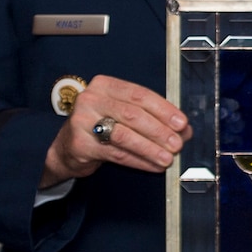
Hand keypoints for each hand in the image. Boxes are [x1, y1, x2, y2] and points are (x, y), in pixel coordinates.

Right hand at [42, 74, 189, 186]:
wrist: (67, 147)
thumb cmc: (103, 125)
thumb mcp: (125, 114)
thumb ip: (154, 117)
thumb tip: (185, 130)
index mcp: (105, 85)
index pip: (140, 95)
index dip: (164, 110)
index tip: (182, 123)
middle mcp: (91, 99)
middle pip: (133, 115)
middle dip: (159, 131)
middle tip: (178, 144)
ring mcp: (82, 122)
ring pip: (125, 136)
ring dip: (151, 148)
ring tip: (168, 158)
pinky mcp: (80, 145)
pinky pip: (116, 154)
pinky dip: (140, 161)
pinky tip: (154, 166)